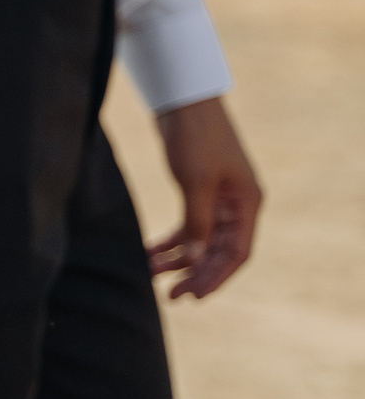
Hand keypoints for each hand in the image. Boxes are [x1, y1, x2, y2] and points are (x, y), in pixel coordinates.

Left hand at [149, 96, 261, 300]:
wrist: (183, 102)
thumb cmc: (195, 138)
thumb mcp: (195, 183)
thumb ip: (196, 223)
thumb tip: (193, 258)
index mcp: (247, 204)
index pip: (237, 253)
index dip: (217, 277)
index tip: (194, 296)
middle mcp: (237, 204)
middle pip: (218, 250)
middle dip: (195, 273)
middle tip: (170, 295)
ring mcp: (218, 197)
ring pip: (200, 239)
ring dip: (178, 258)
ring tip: (151, 273)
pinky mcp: (198, 190)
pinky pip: (188, 224)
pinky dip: (171, 240)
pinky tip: (151, 251)